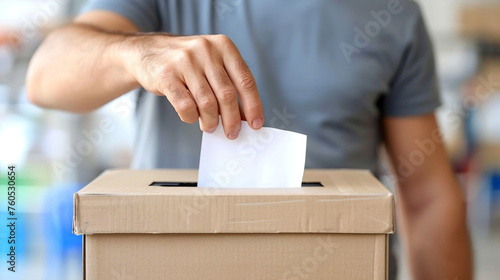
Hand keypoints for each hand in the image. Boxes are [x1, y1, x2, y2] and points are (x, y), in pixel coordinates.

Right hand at [125, 34, 263, 138]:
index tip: (256, 124)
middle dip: (232, 119)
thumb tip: (246, 117)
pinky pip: (185, 105)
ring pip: (207, 102)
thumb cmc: (187, 63)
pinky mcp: (166, 75)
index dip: (253, 105)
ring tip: (210, 127)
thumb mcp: (211, 64)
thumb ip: (228, 85)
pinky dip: (191, 117)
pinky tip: (192, 117)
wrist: (147, 51)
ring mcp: (185, 61)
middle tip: (232, 133)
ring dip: (211, 121)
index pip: (245, 80)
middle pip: (227, 94)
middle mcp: (206, 51)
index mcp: (223, 46)